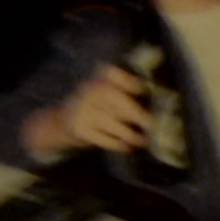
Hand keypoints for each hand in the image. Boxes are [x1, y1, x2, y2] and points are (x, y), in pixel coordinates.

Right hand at [24, 65, 149, 155]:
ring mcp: (82, 110)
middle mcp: (88, 91)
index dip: (127, 81)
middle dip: (134, 112)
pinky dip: (116, 143)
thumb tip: (156, 103)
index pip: (111, 73)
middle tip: (151, 124)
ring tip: (143, 140)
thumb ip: (126, 94)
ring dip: (129, 133)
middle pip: (112, 98)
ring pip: (109, 121)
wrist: (63, 122)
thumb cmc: (96, 107)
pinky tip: (127, 146)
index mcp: (98, 79)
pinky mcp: (79, 129)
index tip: (142, 90)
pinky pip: (101, 137)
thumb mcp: (106, 93)